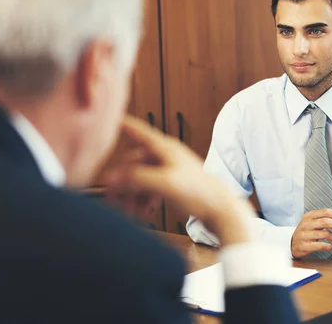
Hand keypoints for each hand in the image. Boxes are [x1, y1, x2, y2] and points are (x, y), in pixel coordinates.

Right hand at [105, 116, 254, 245]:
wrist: (220, 210)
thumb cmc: (199, 193)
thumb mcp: (164, 184)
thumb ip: (136, 178)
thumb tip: (111, 177)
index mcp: (166, 149)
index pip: (141, 131)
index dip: (125, 124)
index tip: (111, 117)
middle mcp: (167, 156)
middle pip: (135, 162)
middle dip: (123, 181)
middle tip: (113, 200)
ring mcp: (170, 170)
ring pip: (141, 177)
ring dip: (132, 194)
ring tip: (130, 212)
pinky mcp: (173, 185)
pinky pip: (150, 188)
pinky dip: (143, 198)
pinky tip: (143, 211)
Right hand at [291, 209, 331, 258]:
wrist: (291, 244)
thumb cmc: (305, 233)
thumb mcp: (311, 222)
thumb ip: (324, 219)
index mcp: (309, 216)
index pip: (325, 212)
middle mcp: (306, 224)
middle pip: (326, 222)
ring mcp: (305, 235)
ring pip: (325, 234)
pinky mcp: (305, 245)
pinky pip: (321, 245)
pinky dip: (328, 246)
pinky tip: (330, 246)